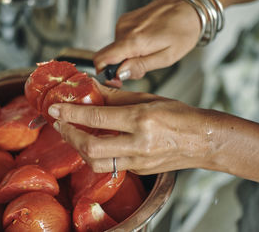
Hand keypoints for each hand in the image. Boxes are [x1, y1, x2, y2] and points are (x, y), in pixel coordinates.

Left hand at [47, 84, 211, 174]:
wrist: (203, 141)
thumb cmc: (179, 116)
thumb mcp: (147, 98)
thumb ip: (115, 96)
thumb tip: (91, 87)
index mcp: (141, 119)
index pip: (96, 118)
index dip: (71, 113)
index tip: (55, 109)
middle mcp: (139, 143)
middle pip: (90, 147)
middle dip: (69, 135)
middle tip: (59, 124)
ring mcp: (139, 161)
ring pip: (96, 163)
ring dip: (79, 148)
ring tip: (72, 134)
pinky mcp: (139, 171)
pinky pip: (110, 166)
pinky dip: (96, 155)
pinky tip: (92, 143)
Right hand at [94, 0, 199, 79]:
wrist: (189, 6)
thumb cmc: (183, 30)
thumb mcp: (167, 57)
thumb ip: (140, 67)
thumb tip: (119, 74)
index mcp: (133, 40)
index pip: (101, 59)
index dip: (105, 73)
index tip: (117, 79)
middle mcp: (124, 29)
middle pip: (107, 57)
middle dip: (120, 67)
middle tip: (142, 67)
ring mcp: (123, 22)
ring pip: (115, 50)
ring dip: (128, 57)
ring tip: (149, 52)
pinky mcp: (125, 19)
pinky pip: (120, 40)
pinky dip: (130, 47)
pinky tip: (146, 43)